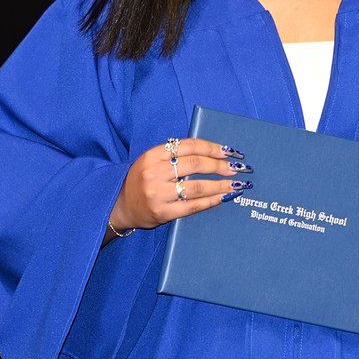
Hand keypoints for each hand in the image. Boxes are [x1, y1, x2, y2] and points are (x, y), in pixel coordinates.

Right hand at [105, 138, 253, 242]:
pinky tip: (224, 197)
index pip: (189, 146)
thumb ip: (176, 155)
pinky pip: (193, 206)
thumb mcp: (153, 161)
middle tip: (238, 168)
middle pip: (195, 164)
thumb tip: (214, 152)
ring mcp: (158, 194)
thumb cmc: (142, 180)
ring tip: (237, 185)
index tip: (231, 151)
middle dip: (221, 165)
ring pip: (197, 186)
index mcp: (153, 155)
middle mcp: (154, 172)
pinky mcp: (163, 213)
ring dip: (221, 184)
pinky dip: (211, 201)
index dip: (213, 147)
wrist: (121, 206)